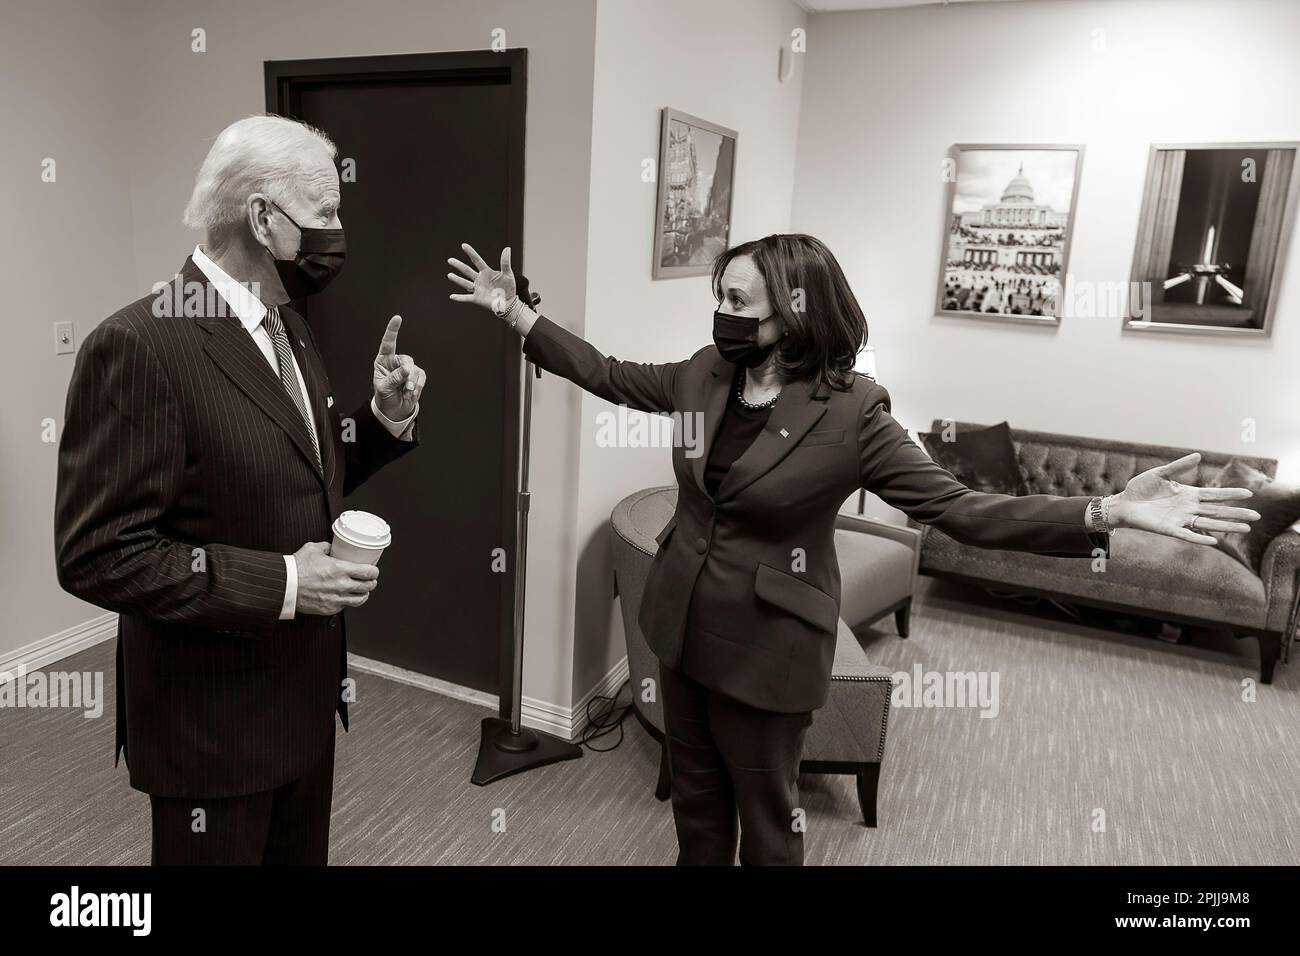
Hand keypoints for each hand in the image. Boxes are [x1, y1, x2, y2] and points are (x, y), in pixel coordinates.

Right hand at [292, 541, 379, 614]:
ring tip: (363, 591)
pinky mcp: (329, 608)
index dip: (374, 572)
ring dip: (363, 595)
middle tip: (370, 581)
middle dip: (371, 583)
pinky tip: (346, 597)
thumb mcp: (312, 549)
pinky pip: (345, 606)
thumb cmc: (297, 569)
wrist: (285, 586)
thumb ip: (325, 547)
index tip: (374, 571)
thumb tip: (330, 547)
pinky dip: (347, 602)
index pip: (368, 572)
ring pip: (360, 600)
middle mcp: (341, 585)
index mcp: (341, 569)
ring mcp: (337, 598)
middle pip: (368, 587)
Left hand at [373, 315, 424, 420]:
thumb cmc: (385, 397)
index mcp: (383, 361)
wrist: (394, 409)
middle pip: (407, 360)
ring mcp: (407, 368)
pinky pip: (422, 376)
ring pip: (415, 369)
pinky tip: (411, 392)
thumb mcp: (384, 388)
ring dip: (413, 383)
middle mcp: (395, 362)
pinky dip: (418, 386)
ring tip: (406, 392)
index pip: (388, 343)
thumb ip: (394, 378)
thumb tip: (407, 370)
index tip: (397, 319)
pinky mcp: (417, 375)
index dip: (392, 331)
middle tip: (407, 386)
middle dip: (408, 374)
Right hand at [447, 243, 516, 312]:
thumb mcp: (508, 274)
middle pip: (467, 271)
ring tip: (449, 275)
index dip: (471, 253)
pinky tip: (452, 296)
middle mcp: (480, 279)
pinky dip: (459, 298)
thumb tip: (507, 248)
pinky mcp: (477, 298)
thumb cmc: (508, 287)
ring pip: (465, 283)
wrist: (509, 302)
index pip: (477, 260)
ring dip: (457, 279)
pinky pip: (466, 298)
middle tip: (450, 260)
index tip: (463, 245)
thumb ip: (505, 262)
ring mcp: (477, 289)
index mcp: (486, 272)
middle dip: (458, 265)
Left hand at [1107, 453, 1259, 544]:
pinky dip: (1199, 538)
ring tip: (1245, 528)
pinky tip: (1213, 541)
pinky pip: (1187, 535)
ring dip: (1226, 527)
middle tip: (1257, 516)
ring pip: (1208, 523)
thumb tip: (1199, 455)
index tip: (1249, 494)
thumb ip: (1179, 466)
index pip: (1214, 495)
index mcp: (1188, 494)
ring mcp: (1180, 519)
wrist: (1123, 503)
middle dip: (1236, 513)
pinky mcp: (1168, 529)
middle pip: (1217, 511)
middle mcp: (1188, 508)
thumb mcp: (1160, 473)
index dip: (1231, 494)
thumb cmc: (1140, 488)